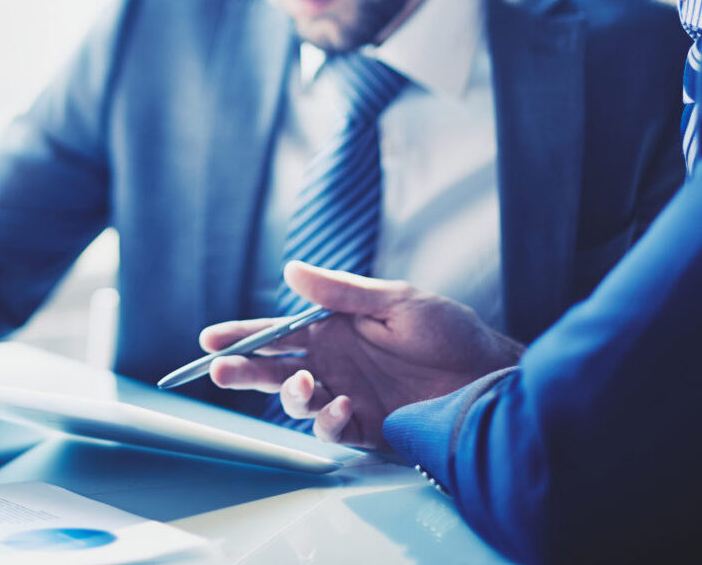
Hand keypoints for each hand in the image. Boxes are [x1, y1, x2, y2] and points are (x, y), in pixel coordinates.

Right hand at [203, 262, 523, 448]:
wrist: (491, 376)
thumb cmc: (449, 331)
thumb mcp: (396, 300)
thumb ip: (341, 291)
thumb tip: (291, 271)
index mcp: (334, 329)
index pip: (278, 332)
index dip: (243, 336)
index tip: (211, 339)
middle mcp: (335, 365)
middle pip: (276, 370)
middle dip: (244, 371)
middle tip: (220, 371)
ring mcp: (349, 396)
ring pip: (299, 402)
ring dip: (291, 396)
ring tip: (306, 387)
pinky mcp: (368, 429)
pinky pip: (333, 430)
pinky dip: (329, 422)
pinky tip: (342, 407)